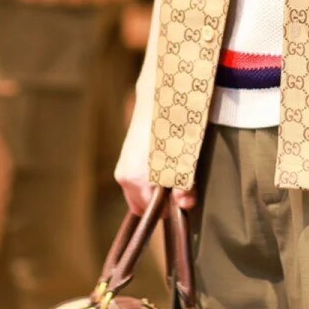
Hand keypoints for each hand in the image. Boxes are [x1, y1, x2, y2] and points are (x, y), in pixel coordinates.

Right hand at [113, 99, 196, 214]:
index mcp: (135, 180)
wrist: (156, 95)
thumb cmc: (172, 127)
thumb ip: (185, 185)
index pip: (151, 212)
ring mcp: (123, 167)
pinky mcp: (126, 158)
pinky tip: (165, 162)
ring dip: (156, 189)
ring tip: (174, 170)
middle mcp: (124, 176)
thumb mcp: (185, 158)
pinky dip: (151, 178)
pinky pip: (138, 180)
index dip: (169, 209)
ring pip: (139, 192)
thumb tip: (184, 204)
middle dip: (161, 201)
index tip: (183, 198)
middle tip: (181, 186)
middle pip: (142, 205)